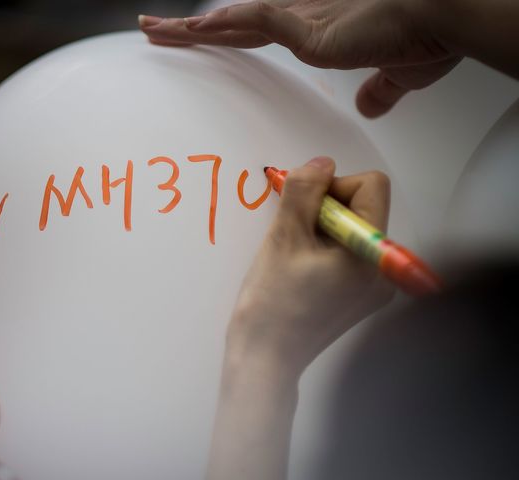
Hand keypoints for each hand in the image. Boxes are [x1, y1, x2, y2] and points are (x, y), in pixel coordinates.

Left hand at [139, 0, 461, 117]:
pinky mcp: (311, 29)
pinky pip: (259, 21)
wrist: (444, 20)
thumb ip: (376, 91)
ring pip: (233, 20)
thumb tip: (367, 105)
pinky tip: (198, 27)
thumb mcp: (394, 75)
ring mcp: (302, 21)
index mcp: (314, 31)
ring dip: (192, 27)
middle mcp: (301, 20)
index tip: (194, 36)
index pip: (252, 32)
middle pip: (230, 24)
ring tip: (155, 31)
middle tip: (154, 31)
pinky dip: (227, 23)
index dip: (221, 34)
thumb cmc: (426, 39)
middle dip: (190, 30)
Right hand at [228, 156, 393, 371]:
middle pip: (363, 207)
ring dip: (320, 228)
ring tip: (293, 255)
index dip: (333, 186)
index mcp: (371, 253)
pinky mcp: (360, 298)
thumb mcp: (283, 237)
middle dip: (325, 208)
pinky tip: (300, 269)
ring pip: (351, 229)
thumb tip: (322, 161)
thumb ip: (304, 191)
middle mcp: (383, 270)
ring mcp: (374, 287)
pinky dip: (324, 248)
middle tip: (292, 233)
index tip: (303, 210)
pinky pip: (348, 253)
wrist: (264, 360)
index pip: (371, 186)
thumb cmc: (272, 302)